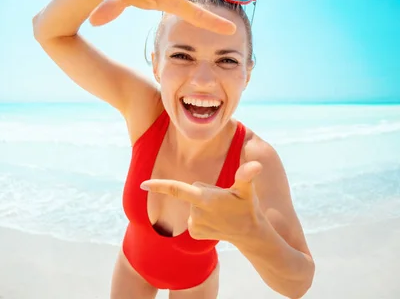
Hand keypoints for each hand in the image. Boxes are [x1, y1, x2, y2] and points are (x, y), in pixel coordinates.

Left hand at [140, 161, 263, 243]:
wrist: (250, 234)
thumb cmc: (248, 207)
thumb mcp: (247, 190)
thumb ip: (246, 176)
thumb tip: (256, 165)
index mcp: (204, 200)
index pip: (177, 190)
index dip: (160, 186)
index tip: (143, 184)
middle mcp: (196, 214)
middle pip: (192, 191)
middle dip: (204, 191)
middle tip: (223, 198)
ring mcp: (194, 226)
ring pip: (192, 204)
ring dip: (203, 204)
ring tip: (221, 210)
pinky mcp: (194, 233)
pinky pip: (193, 217)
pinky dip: (202, 216)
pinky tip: (216, 220)